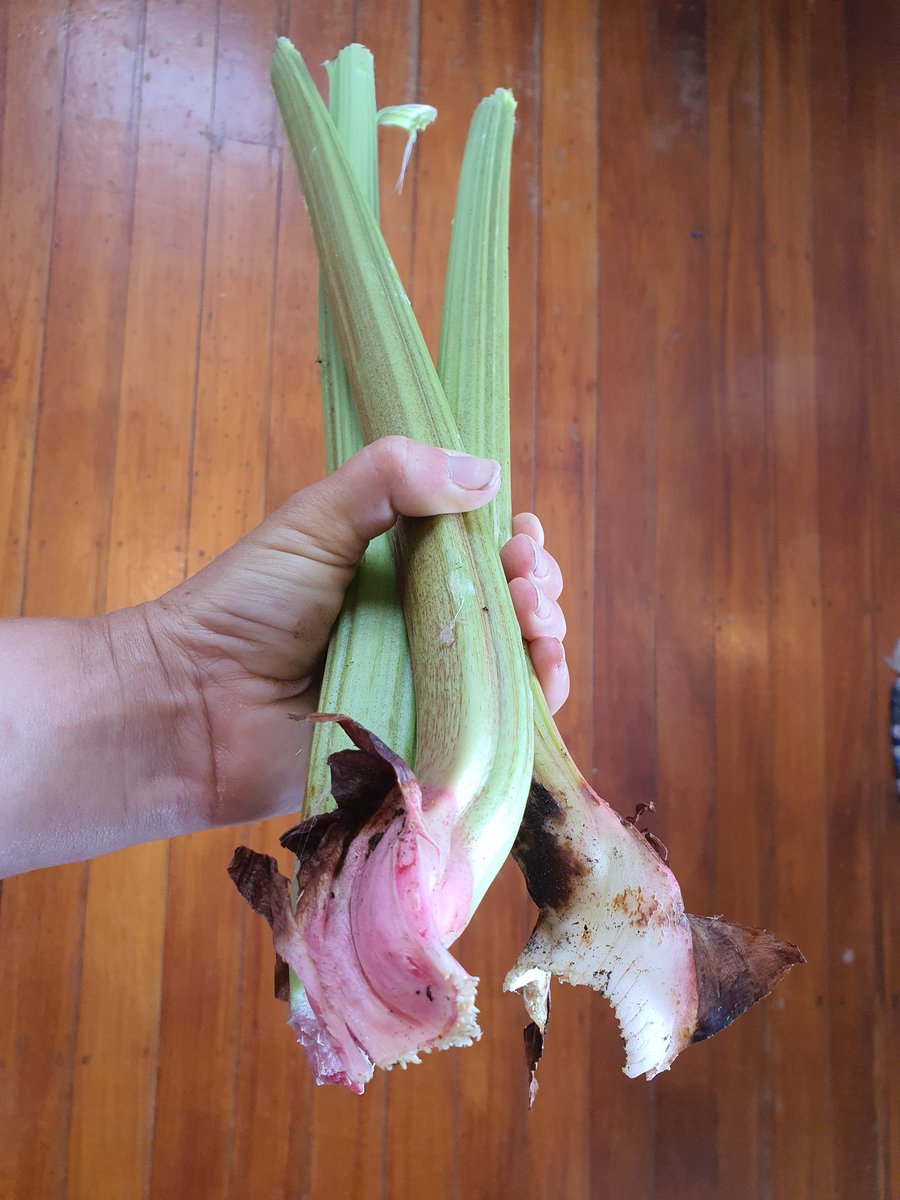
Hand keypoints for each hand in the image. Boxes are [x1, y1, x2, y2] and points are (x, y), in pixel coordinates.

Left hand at [148, 436, 568, 826]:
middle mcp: (419, 625)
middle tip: (523, 578)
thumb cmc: (246, 605)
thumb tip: (487, 474)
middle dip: (535, 584)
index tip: (521, 532)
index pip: (479, 548)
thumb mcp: (316, 519)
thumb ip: (390, 479)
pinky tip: (544, 679)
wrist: (194, 705)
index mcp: (397, 568)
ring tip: (534, 618)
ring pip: (512, 662)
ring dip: (544, 636)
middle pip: (507, 604)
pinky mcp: (425, 742)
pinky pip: (495, 727)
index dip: (513, 540)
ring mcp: (425, 686)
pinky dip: (533, 703)